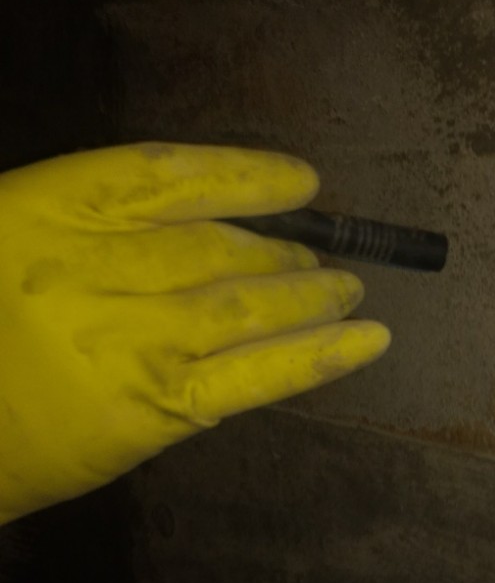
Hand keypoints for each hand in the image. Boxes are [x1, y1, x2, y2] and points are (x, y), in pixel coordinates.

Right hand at [0, 143, 389, 522]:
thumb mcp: (5, 245)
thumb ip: (90, 231)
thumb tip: (199, 229)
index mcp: (40, 209)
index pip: (166, 174)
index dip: (243, 174)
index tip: (300, 180)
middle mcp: (89, 268)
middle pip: (215, 247)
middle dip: (279, 251)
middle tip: (318, 258)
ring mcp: (129, 340)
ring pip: (247, 305)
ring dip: (311, 296)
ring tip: (349, 291)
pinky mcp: (154, 408)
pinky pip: (258, 375)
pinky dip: (321, 355)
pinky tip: (370, 340)